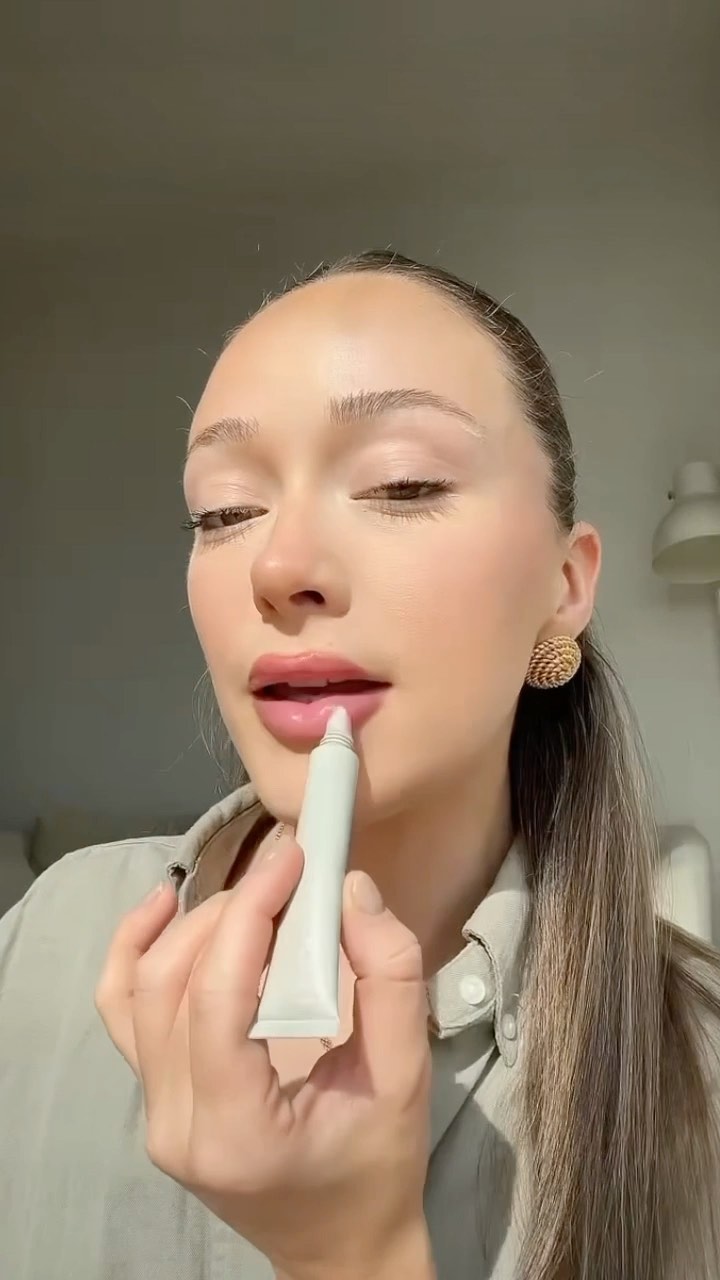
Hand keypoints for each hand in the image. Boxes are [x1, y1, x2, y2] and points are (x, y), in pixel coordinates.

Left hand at [95, 831, 434, 1279]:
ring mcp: (154, 1115)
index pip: (218, 997)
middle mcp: (175, 1126)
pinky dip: (135, 951)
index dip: (250, 914)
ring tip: (254, 894)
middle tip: (287, 872)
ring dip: (194, 926)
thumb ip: (389, 977)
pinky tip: (164, 905)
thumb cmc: (379, 1167)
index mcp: (237, 1130)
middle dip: (229, 910)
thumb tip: (350, 890)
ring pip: (141, 991)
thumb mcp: (406, 1074)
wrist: (341, 1243)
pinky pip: (122, 1010)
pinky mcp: (154, 1098)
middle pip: (171, 985)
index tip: (294, 861)